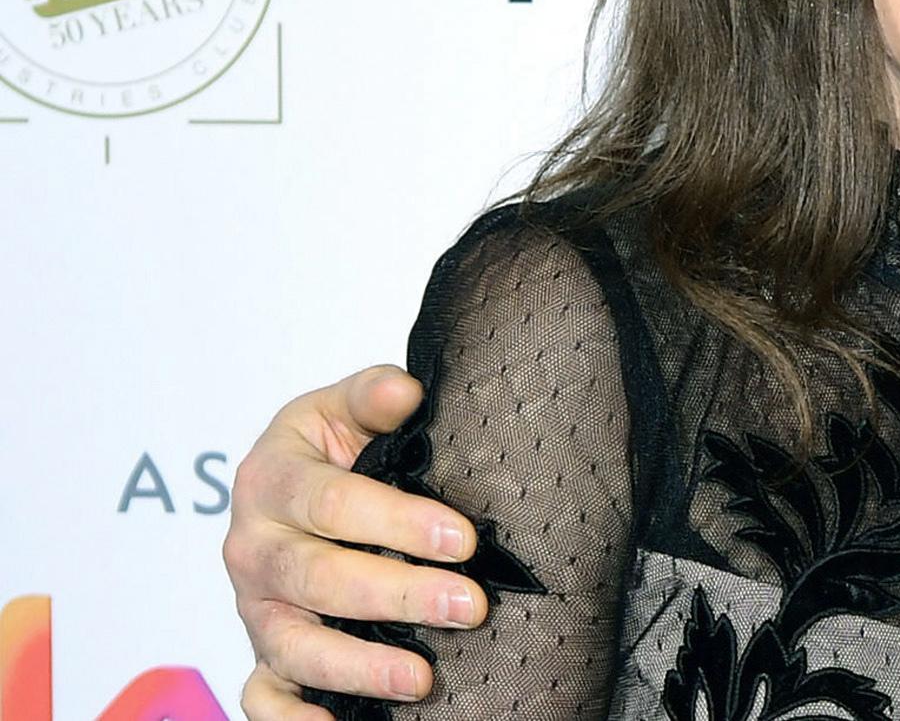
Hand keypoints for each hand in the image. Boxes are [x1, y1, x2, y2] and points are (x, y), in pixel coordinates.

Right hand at [223, 366, 489, 719]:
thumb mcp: (343, 408)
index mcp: (271, 480)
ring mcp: (254, 609)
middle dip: (398, 595)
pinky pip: (262, 698)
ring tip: (421, 678)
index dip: (399, 523)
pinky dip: (290, 720)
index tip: (463, 539)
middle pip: (320, 580)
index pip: (333, 505)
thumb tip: (406, 391)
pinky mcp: (260, 654)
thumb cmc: (330, 447)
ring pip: (295, 647)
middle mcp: (253, 549)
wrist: (288, 484)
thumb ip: (374, 396)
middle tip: (468, 606)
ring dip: (358, 667)